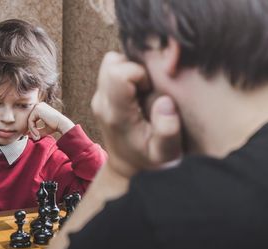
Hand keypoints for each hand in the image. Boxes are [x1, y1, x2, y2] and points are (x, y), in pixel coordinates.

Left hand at [27, 102, 74, 139]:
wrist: (62, 124)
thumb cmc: (55, 126)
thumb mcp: (44, 129)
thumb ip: (36, 130)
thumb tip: (27, 134)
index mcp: (41, 108)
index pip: (32, 118)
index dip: (32, 128)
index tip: (34, 136)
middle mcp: (39, 105)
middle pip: (30, 118)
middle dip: (31, 129)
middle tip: (35, 138)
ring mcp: (38, 106)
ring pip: (29, 120)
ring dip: (32, 130)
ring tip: (38, 136)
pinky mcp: (37, 109)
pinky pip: (30, 120)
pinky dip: (33, 128)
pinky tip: (38, 133)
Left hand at [91, 51, 181, 177]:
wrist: (127, 168)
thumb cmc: (149, 161)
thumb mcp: (165, 154)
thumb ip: (168, 131)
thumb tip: (165, 103)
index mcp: (115, 114)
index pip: (118, 73)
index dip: (141, 73)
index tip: (153, 90)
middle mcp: (102, 102)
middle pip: (112, 62)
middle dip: (137, 67)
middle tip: (151, 89)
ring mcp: (100, 97)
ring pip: (113, 62)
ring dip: (133, 71)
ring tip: (147, 92)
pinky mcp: (103, 94)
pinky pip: (115, 70)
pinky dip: (131, 75)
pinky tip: (142, 94)